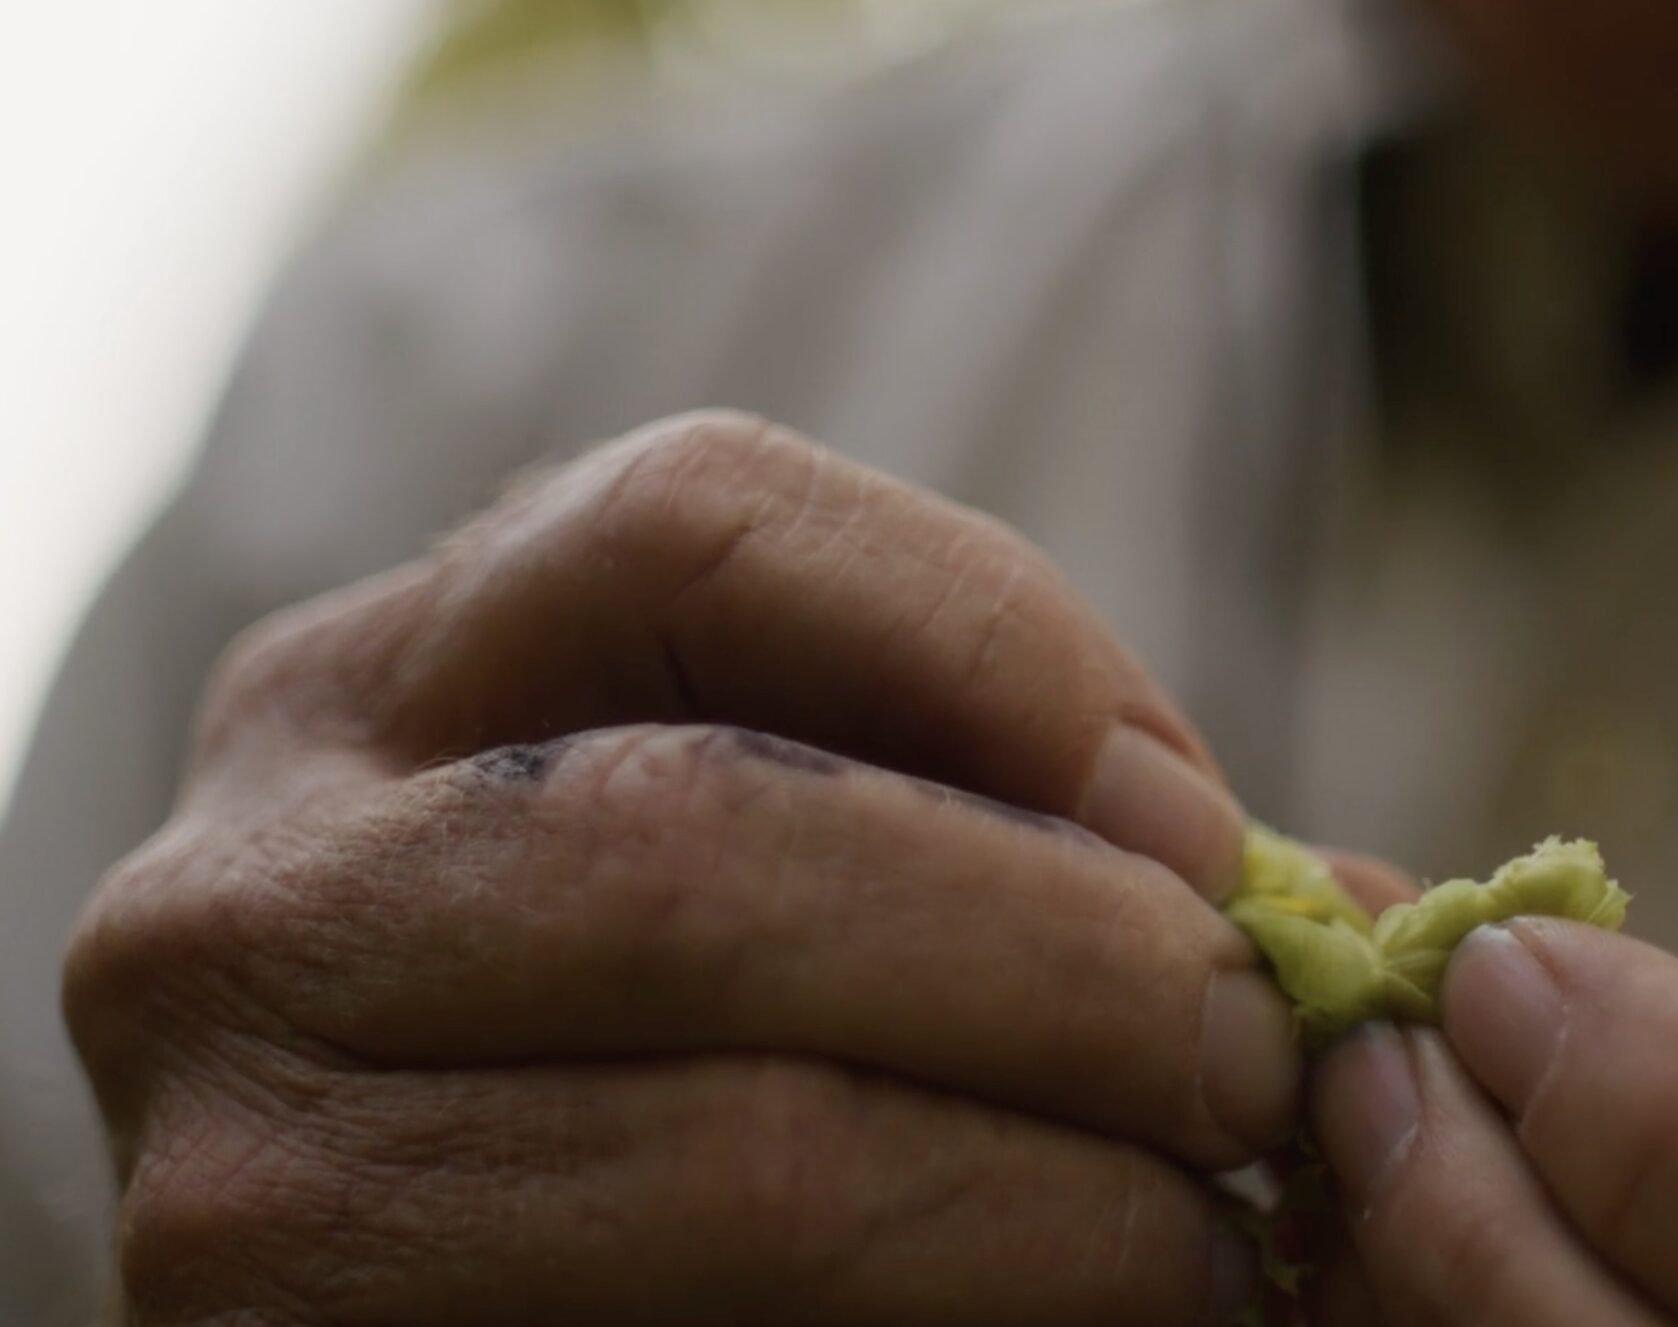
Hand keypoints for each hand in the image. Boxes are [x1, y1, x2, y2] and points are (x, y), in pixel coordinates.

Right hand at [62, 411, 1296, 1325]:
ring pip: (738, 1148)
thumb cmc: (638, 1073)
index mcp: (372, 692)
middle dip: (1066, 961)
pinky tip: (1082, 1314)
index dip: (999, 643)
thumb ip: (982, 849)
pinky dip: (957, 1325)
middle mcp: (249, 894)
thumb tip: (1344, 910)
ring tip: (1214, 1232)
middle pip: (716, 846)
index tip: (1198, 826)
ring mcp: (240, 1165)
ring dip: (1055, 1195)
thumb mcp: (743, 888)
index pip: (696, 523)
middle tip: (1264, 1063)